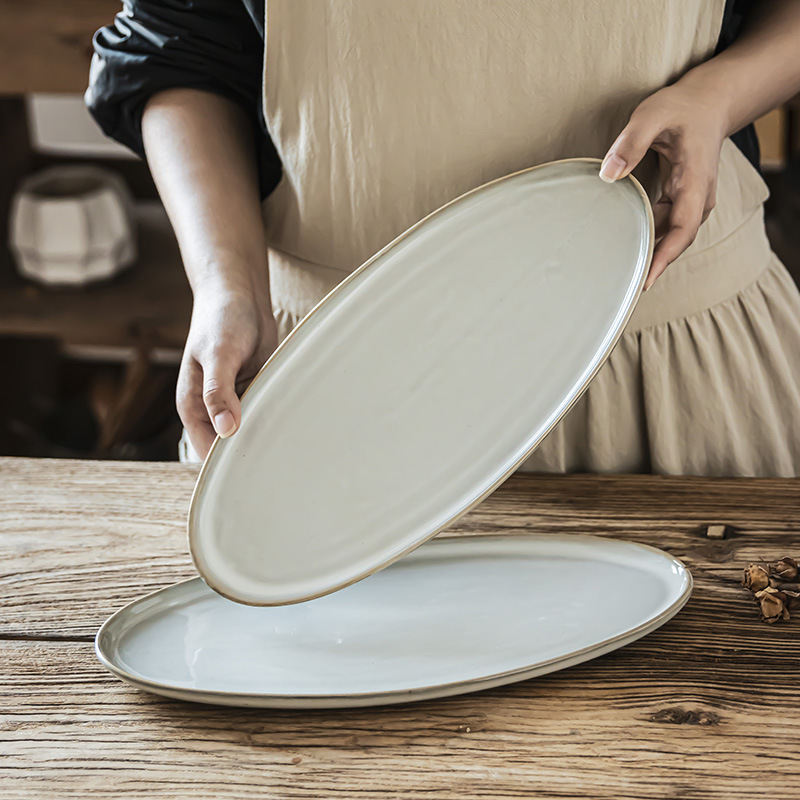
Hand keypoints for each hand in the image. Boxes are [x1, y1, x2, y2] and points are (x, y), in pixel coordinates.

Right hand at [177, 285, 277, 458]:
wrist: (240, 296)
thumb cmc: (220, 320)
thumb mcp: (218, 354)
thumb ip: (218, 392)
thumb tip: (225, 429)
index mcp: (194, 406)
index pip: (207, 451)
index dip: (227, 464)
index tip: (253, 471)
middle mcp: (213, 409)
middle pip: (231, 447)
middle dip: (250, 454)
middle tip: (279, 465)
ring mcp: (236, 402)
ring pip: (251, 433)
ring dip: (267, 438)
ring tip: (290, 451)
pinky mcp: (256, 392)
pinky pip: (267, 414)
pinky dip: (277, 419)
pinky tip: (293, 426)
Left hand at [599, 81, 727, 288]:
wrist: (709, 102)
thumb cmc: (681, 108)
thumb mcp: (652, 115)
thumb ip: (630, 142)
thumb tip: (608, 174)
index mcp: (695, 181)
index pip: (684, 228)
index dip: (666, 256)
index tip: (647, 279)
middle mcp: (698, 197)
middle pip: (677, 240)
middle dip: (653, 263)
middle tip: (621, 286)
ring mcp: (691, 200)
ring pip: (670, 235)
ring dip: (649, 252)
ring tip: (618, 272)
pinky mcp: (681, 200)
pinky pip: (665, 226)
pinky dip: (648, 238)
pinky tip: (625, 246)